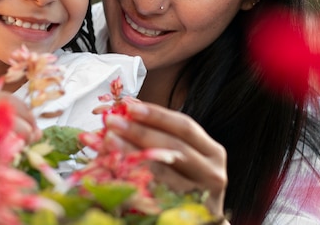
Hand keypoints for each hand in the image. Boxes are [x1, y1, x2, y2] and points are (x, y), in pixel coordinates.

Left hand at [103, 102, 226, 217]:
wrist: (196, 221)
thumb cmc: (185, 179)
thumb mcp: (181, 153)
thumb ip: (159, 132)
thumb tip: (127, 106)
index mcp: (212, 152)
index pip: (185, 127)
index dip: (157, 115)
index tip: (130, 106)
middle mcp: (212, 174)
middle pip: (174, 148)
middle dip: (140, 132)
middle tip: (112, 122)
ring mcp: (200, 197)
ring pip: (163, 173)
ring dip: (131, 153)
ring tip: (107, 140)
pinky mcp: (184, 214)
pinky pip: (153, 196)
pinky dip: (130, 180)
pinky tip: (113, 169)